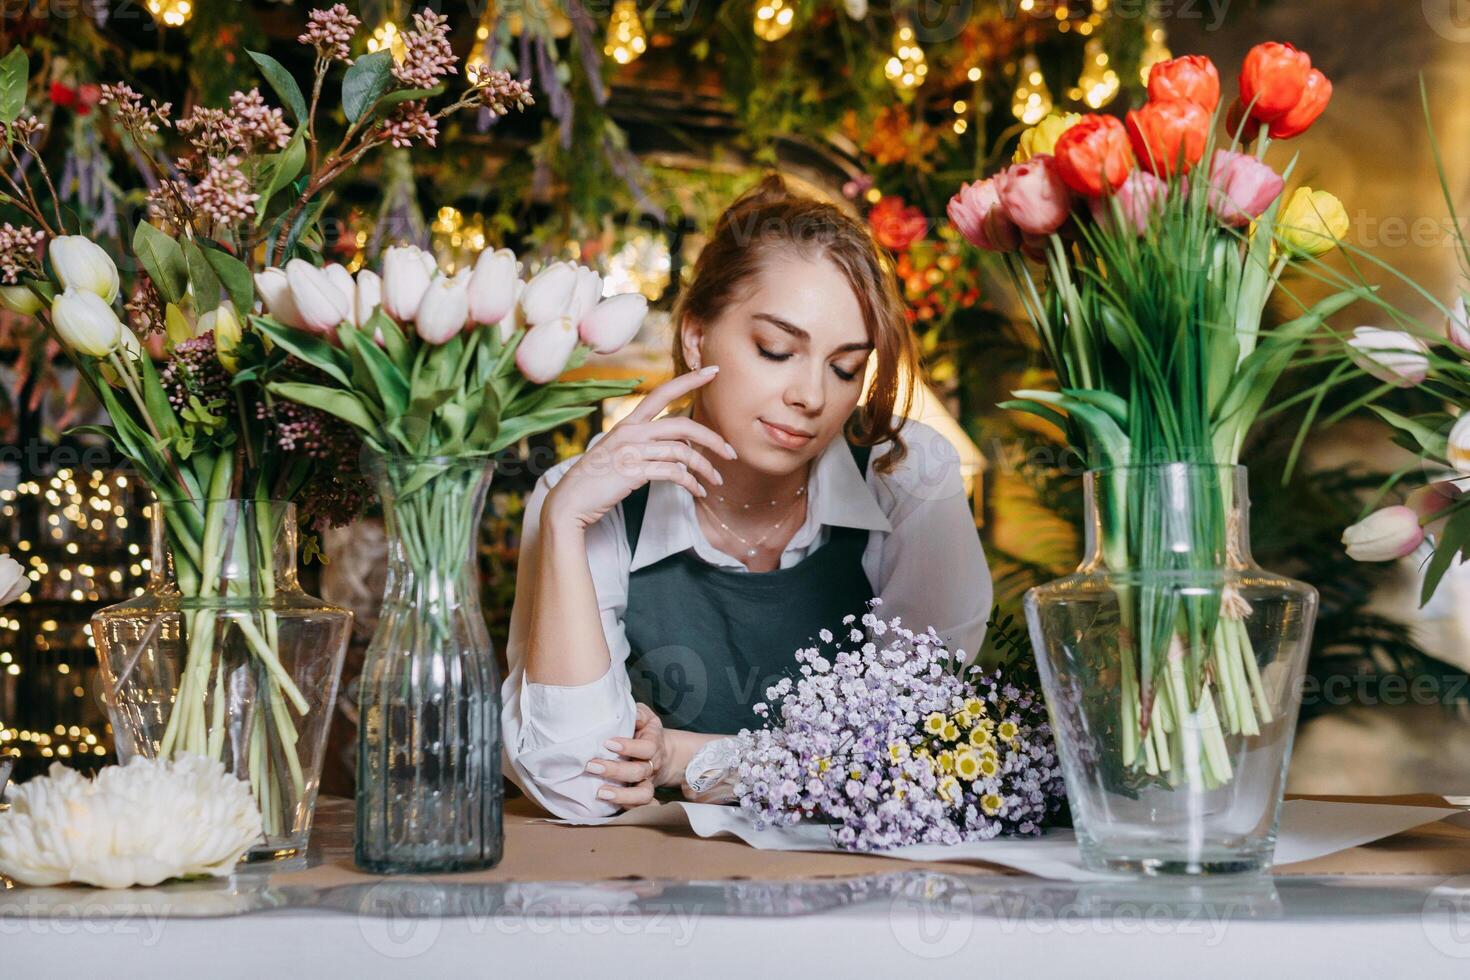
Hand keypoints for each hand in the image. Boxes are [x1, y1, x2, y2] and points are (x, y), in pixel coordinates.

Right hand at [543, 367, 737, 532]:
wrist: (571, 500)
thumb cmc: (597, 478)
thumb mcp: (621, 452)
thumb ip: (648, 444)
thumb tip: (683, 447)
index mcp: (629, 422)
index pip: (663, 393)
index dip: (689, 381)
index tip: (712, 370)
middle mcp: (631, 432)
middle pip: (683, 426)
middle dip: (713, 438)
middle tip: (731, 453)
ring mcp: (632, 451)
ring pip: (682, 453)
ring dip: (705, 468)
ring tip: (716, 480)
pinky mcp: (633, 472)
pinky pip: (673, 474)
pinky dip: (691, 483)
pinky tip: (698, 491)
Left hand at [586, 703, 674, 808]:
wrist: (663, 751)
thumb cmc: (645, 731)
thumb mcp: (645, 717)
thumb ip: (638, 714)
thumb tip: (629, 714)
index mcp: (653, 744)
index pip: (646, 748)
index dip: (629, 747)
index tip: (608, 743)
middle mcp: (652, 766)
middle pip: (638, 772)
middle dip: (615, 771)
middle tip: (592, 766)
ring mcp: (648, 782)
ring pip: (642, 794)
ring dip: (621, 795)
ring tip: (600, 793)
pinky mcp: (642, 795)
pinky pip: (642, 807)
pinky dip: (631, 810)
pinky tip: (612, 809)